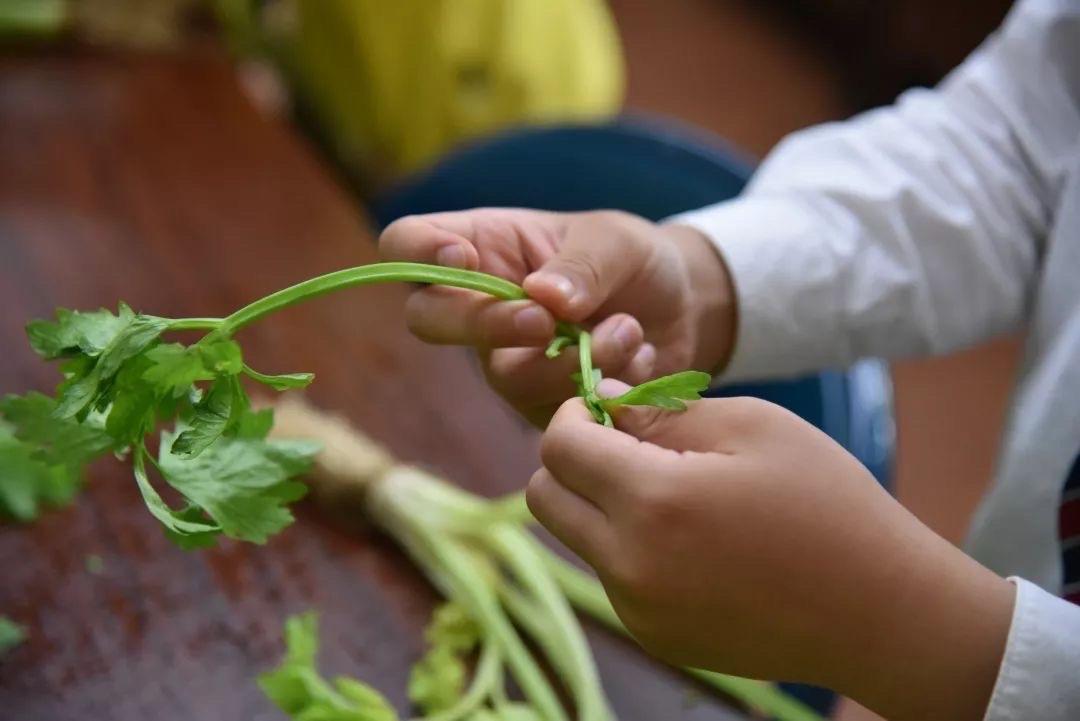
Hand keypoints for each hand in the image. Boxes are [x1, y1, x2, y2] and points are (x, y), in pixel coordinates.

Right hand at [378, 209, 734, 425]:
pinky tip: (638, 357)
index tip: (462, 260)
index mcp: (483, 245)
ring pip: (503, 376)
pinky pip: (555, 409)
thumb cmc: (634, 259)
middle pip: (428, 319)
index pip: (407, 244)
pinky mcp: (544, 404)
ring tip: (626, 329)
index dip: (418, 254)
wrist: (685, 309)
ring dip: (570, 358)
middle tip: (543, 321)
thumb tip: (543, 298)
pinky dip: (603, 384)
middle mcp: (481, 305)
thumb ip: (583, 265)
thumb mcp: (616, 242)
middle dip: (483, 324)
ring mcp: (508, 359)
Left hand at [528, 386, 1014, 720]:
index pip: (558, 445)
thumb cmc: (827, 501)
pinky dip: (629, 547)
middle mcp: (631, 566)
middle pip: (543, 497)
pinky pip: (613, 576)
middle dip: (569, 458)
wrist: (882, 612)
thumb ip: (660, 411)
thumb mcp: (750, 426)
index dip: (572, 413)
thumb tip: (599, 404)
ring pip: (576, 536)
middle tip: (624, 443)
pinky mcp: (656, 637)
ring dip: (599, 503)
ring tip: (672, 491)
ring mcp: (640, 610)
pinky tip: (693, 538)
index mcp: (653, 503)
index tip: (604, 404)